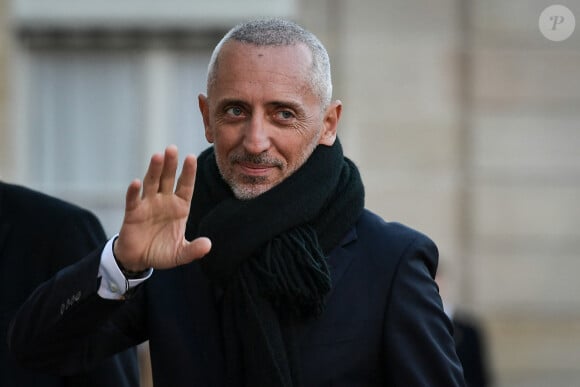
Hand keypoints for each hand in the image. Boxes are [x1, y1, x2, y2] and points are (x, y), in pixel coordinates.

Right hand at [113, 145, 210, 270]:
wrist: (139, 259)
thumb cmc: (162, 252)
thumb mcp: (180, 254)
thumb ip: (194, 250)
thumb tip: (208, 245)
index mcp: (180, 207)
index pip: (186, 185)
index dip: (188, 172)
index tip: (191, 157)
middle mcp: (164, 201)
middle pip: (168, 178)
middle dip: (170, 164)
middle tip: (172, 148)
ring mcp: (148, 204)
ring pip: (152, 183)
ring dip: (154, 170)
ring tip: (157, 156)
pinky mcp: (133, 212)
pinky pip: (134, 199)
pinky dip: (134, 191)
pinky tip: (136, 182)